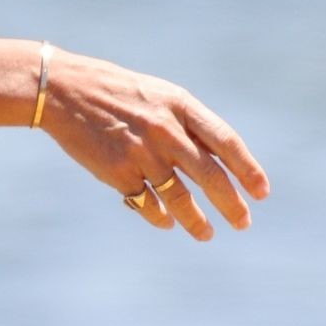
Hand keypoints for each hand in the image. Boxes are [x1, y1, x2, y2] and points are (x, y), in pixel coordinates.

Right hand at [42, 46, 270, 238]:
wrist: (64, 91)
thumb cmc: (115, 92)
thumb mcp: (158, 97)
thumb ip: (186, 126)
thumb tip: (219, 162)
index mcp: (180, 106)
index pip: (226, 141)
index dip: (248, 169)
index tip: (262, 192)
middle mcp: (166, 131)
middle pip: (210, 176)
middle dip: (231, 204)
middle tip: (243, 223)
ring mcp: (142, 154)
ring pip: (180, 197)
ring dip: (196, 220)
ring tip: (207, 234)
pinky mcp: (117, 173)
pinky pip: (147, 202)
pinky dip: (159, 216)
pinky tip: (168, 223)